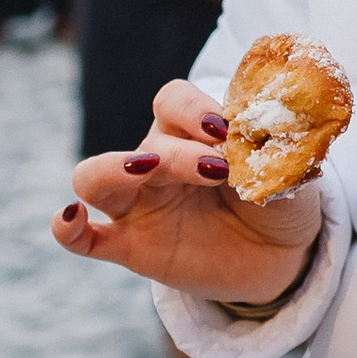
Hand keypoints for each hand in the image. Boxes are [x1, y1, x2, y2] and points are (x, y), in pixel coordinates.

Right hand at [54, 81, 324, 298]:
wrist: (279, 257)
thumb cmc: (278, 201)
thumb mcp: (288, 177)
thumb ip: (277, 160)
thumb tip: (271, 142)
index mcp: (191, 132)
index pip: (173, 100)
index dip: (195, 109)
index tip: (228, 129)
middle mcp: (157, 161)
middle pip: (147, 142)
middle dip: (180, 152)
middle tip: (218, 169)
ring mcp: (138, 205)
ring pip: (94, 178)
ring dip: (114, 168)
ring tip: (147, 171)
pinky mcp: (130, 247)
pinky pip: (84, 239)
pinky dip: (68, 227)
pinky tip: (69, 217)